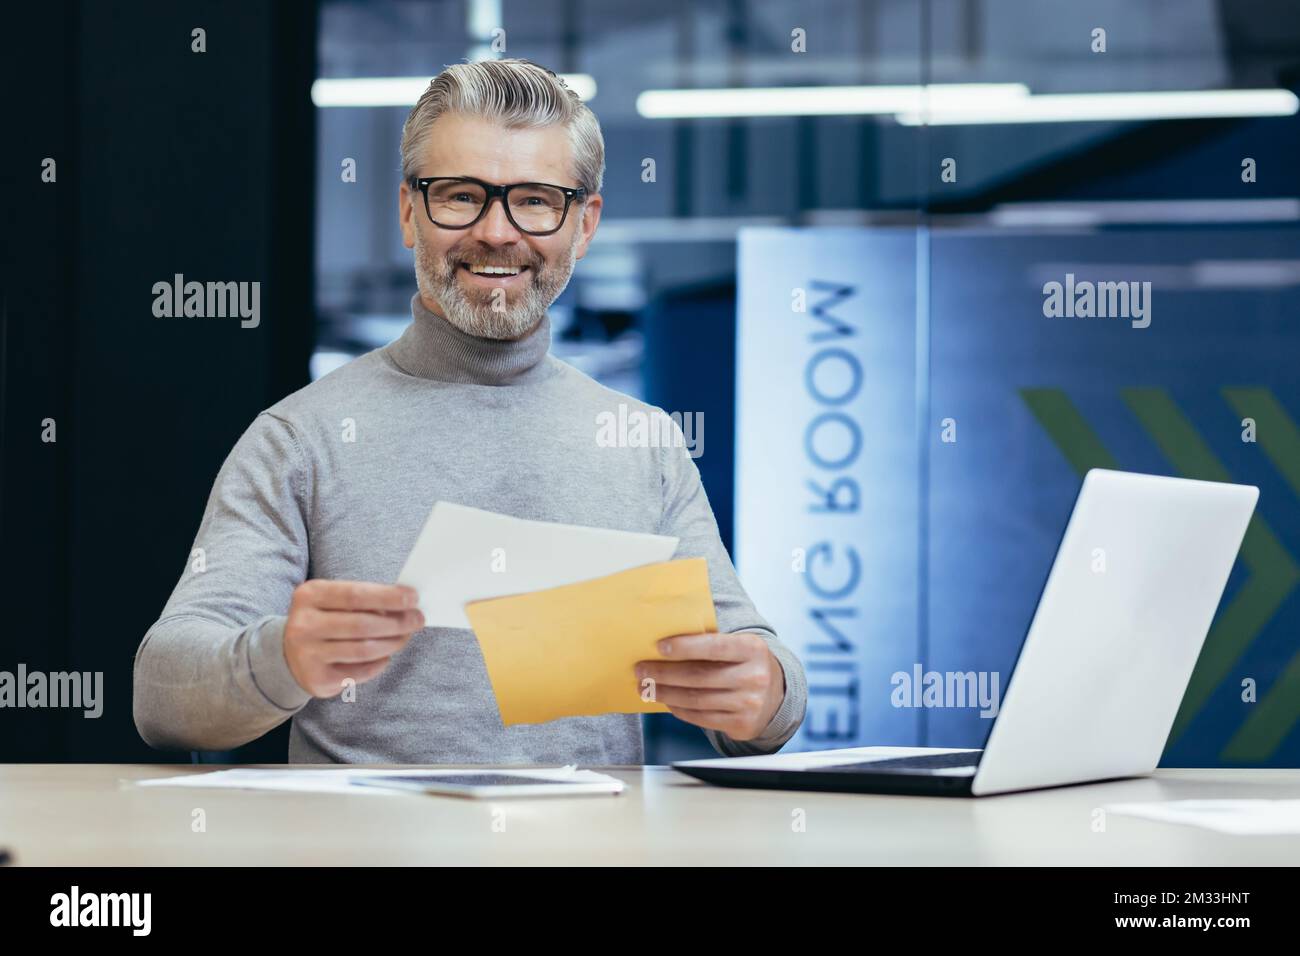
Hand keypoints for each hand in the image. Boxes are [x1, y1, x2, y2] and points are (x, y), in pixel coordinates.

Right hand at [282, 580, 424, 697]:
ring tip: (405, 636)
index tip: (413, 598)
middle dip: (397, 622)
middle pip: (363, 624)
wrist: (287, 654)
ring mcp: (307, 654)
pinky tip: (385, 655)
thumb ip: (364, 599)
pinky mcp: (317, 678)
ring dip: (393, 643)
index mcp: (309, 595)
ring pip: (364, 650)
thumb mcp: (333, 601)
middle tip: (417, 620)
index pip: (355, 594)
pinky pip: (361, 672)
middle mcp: (304, 624)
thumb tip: (406, 603)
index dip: (388, 597)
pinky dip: (380, 663)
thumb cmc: (323, 620)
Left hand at [634, 631, 785, 741]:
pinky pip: (701, 717)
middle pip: (699, 677)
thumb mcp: (739, 646)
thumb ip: (711, 643)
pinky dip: (679, 709)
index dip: (685, 647)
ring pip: (696, 700)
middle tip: (641, 670)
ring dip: (666, 693)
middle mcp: (753, 677)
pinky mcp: (741, 724)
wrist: (776, 695)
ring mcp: (748, 704)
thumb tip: (664, 647)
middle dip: (664, 673)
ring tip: (647, 687)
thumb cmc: (746, 664)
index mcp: (752, 649)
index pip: (714, 646)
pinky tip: (667, 700)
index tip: (659, 647)